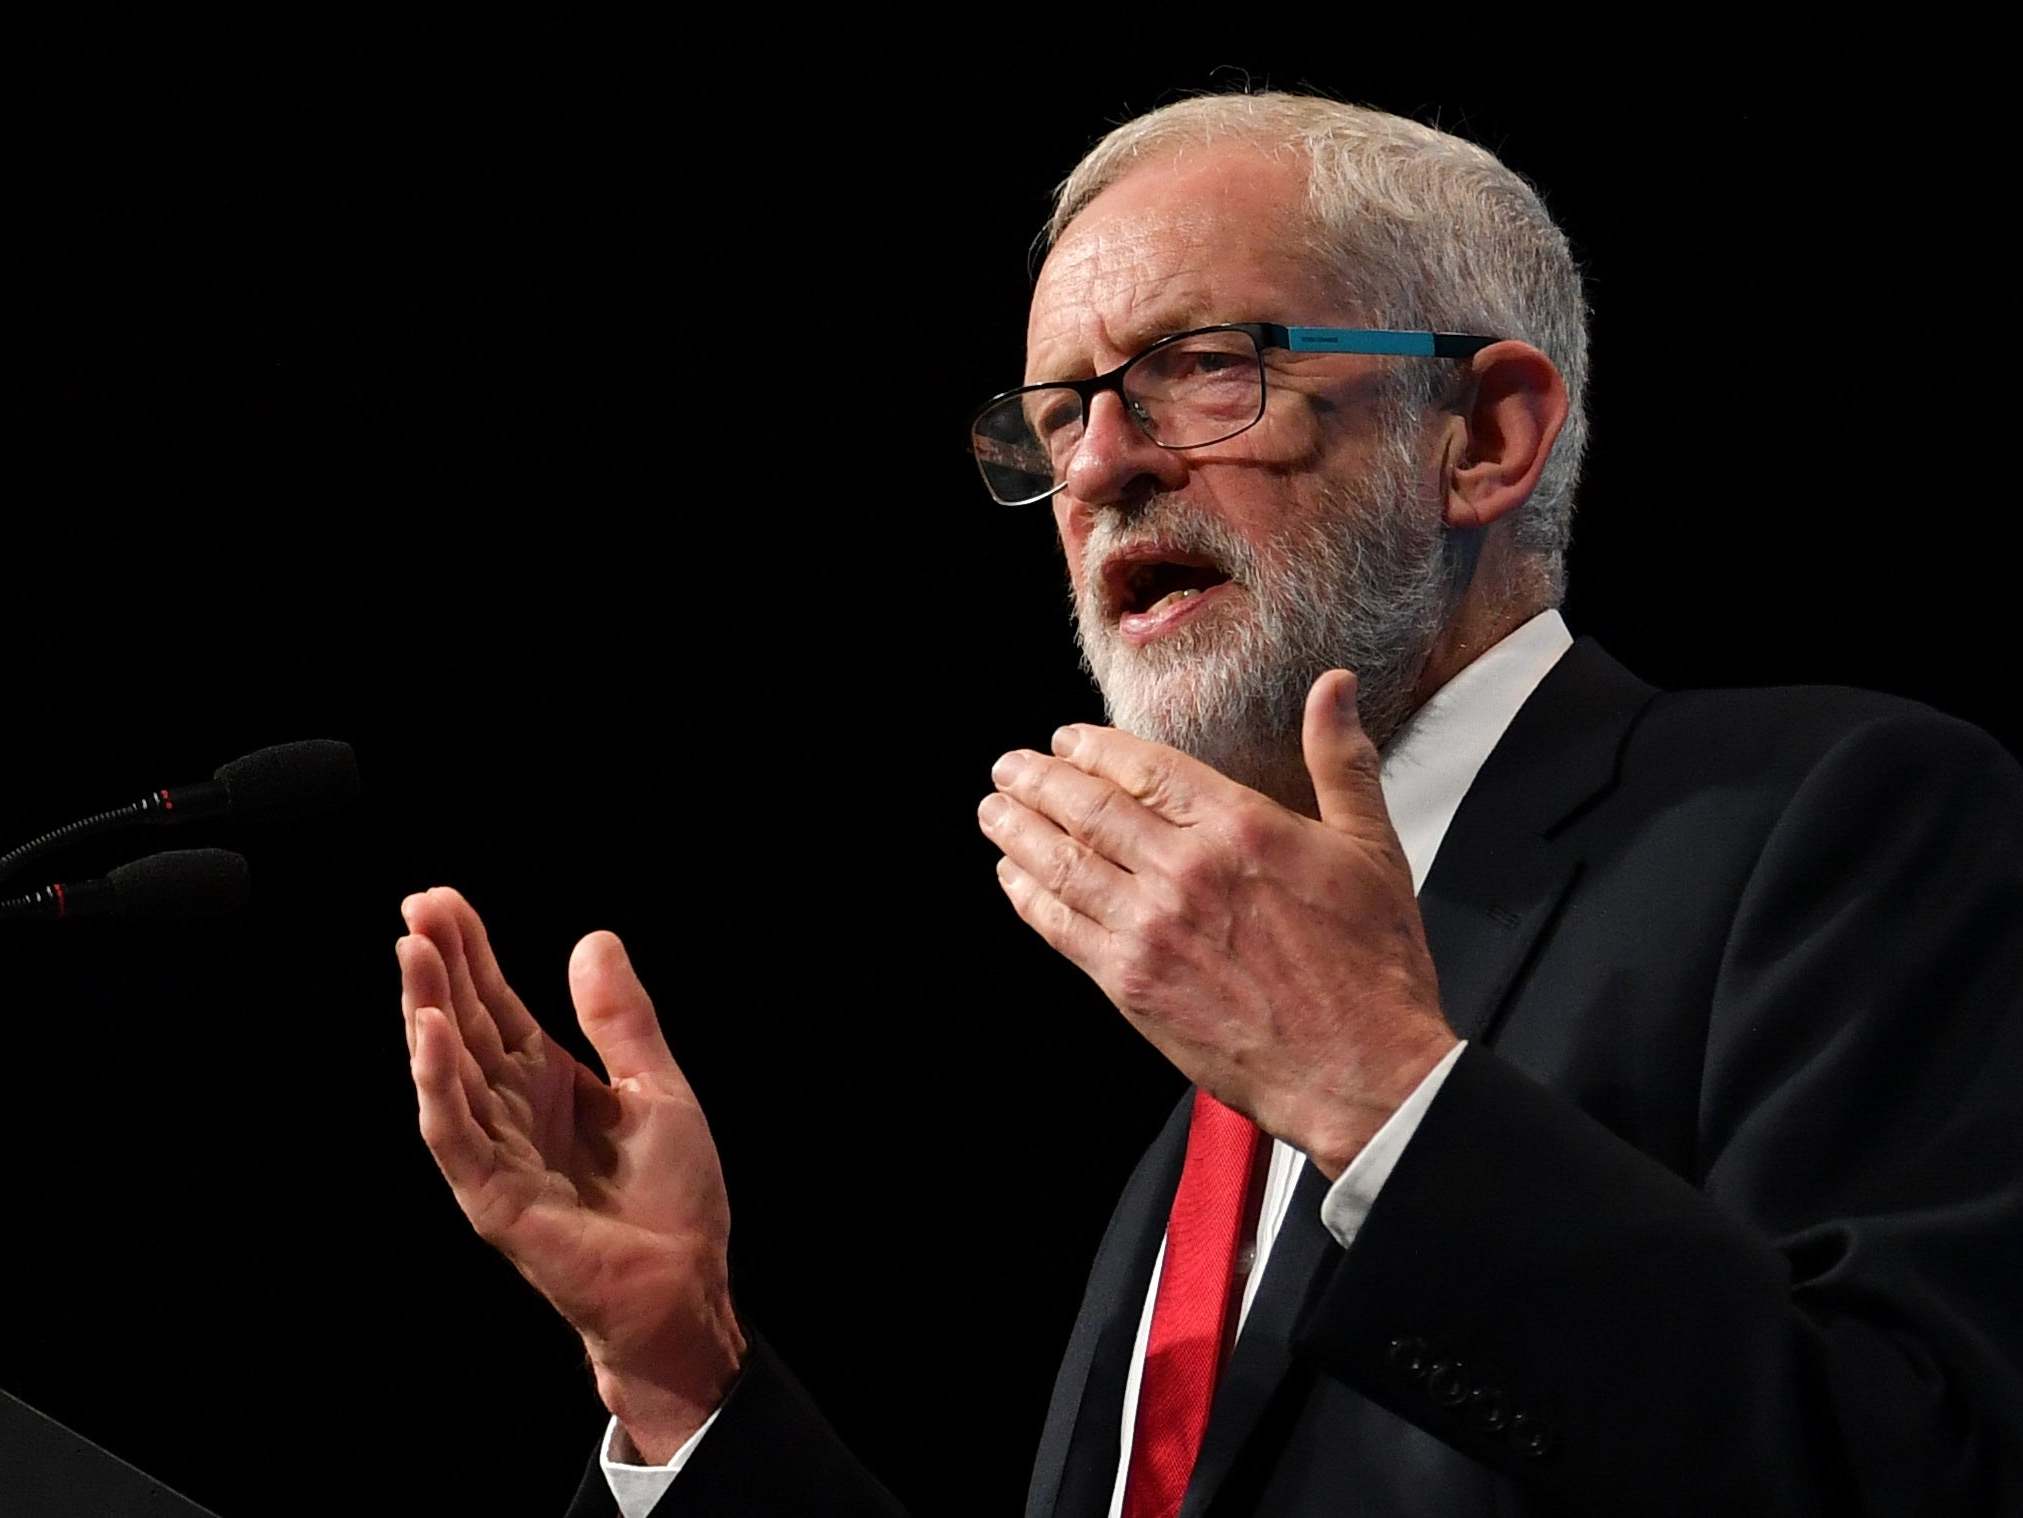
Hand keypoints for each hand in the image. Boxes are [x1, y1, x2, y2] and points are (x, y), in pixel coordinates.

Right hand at [397, 886, 743, 1461]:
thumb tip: (593, 939)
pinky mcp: (492, 1197)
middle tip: (417, 907)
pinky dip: (437, 1085)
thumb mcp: (657, 1086)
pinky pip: (455, 1134)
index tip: (441, 900)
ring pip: (446, 1071)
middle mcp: (512, 1111)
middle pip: (464, 1026)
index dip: (469, 953)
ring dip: (426, 1012)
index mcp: (548, 1082)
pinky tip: (430, 1034)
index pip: (496, 1005)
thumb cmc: (673, 1200)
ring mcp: (497, 1153)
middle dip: (438, 967)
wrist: (684, 1286)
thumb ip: (621, 1019)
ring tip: (411, 952)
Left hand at [978, 670, 1456, 1177]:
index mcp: (1241, 827)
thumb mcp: (1370, 846)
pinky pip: (1062, 929)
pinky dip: (1029, 898)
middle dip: (1038, 781)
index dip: (1092, 748)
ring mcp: (1151, 929)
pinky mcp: (1132, 984)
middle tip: (1011, 767)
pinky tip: (1013, 881)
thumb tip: (1334, 689)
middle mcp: (1185, 872)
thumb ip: (1341, 760)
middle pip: (1087, 808)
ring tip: (994, 811)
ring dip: (1018, 831)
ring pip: (1062, 864)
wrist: (1362, 1070)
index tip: (1067, 739)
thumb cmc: (1370, 967)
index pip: (1143, 769)